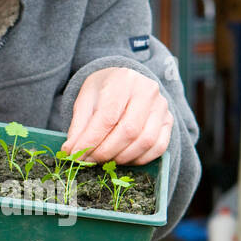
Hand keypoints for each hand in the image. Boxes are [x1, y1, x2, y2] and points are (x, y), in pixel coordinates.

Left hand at [59, 67, 173, 163]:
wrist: (125, 83)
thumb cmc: (103, 91)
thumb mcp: (85, 101)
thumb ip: (79, 126)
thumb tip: (71, 151)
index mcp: (123, 79)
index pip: (107, 116)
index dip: (91, 140)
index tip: (76, 154)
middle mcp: (147, 90)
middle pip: (128, 131)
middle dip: (105, 152)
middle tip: (89, 161)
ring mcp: (161, 106)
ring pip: (145, 141)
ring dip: (122, 158)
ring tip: (104, 160)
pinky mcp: (169, 121)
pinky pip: (158, 147)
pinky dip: (139, 159)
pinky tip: (123, 159)